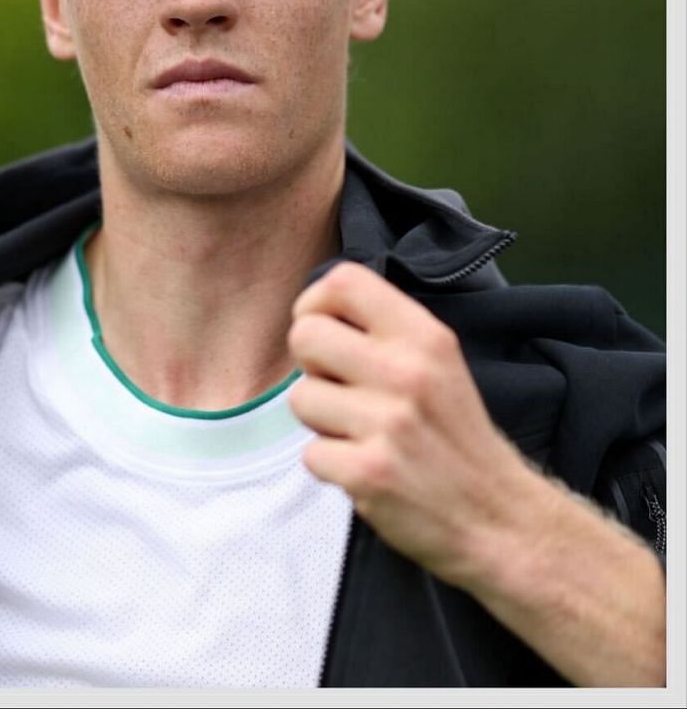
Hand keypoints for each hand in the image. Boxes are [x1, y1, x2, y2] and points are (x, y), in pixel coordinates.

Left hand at [289, 261, 664, 685]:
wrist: (501, 519)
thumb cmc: (456, 438)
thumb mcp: (438, 365)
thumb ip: (384, 335)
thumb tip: (313, 313)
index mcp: (425, 337)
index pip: (342, 281)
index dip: (314, 304)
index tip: (325, 332)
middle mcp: (407, 373)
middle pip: (305, 335)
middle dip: (311, 367)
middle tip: (342, 393)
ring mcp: (388, 423)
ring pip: (300, 399)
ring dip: (320, 423)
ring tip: (361, 435)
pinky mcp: (370, 472)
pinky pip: (310, 454)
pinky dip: (331, 467)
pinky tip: (366, 469)